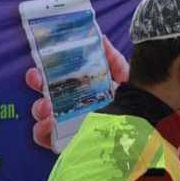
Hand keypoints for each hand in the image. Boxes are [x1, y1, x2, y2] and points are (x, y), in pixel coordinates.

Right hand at [25, 35, 128, 149]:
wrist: (143, 124)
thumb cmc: (131, 100)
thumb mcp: (123, 77)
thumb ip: (112, 59)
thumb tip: (101, 38)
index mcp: (75, 89)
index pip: (50, 79)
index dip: (40, 73)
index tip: (38, 67)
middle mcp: (66, 105)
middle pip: (42, 92)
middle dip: (36, 85)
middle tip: (39, 80)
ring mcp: (64, 124)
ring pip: (40, 115)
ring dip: (39, 108)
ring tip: (49, 107)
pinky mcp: (65, 142)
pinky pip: (45, 138)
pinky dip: (42, 131)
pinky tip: (50, 125)